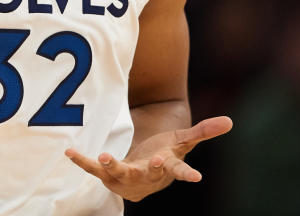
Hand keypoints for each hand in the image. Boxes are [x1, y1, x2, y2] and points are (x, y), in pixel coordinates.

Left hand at [65, 116, 232, 201]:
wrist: (143, 175)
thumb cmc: (165, 154)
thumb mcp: (182, 141)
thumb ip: (203, 131)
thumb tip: (230, 121)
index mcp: (167, 167)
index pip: (180, 171)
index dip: (187, 174)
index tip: (198, 178)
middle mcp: (147, 176)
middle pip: (148, 174)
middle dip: (148, 169)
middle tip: (150, 162)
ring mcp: (126, 177)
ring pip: (120, 173)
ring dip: (112, 165)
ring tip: (103, 155)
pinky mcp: (108, 174)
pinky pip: (94, 169)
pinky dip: (82, 161)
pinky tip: (70, 152)